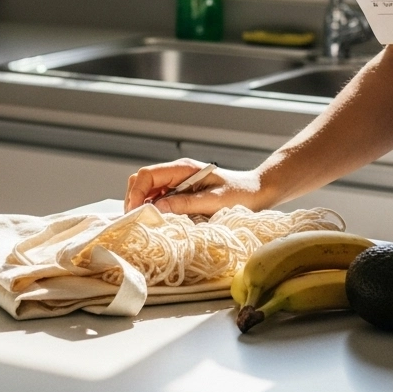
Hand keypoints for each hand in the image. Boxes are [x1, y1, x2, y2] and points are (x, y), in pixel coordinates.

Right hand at [124, 158, 264, 215]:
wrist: (258, 191)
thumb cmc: (241, 194)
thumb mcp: (214, 201)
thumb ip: (186, 203)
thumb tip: (157, 207)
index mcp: (183, 168)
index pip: (147, 175)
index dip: (136, 193)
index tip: (134, 212)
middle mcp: (177, 173)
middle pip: (143, 181)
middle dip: (135, 199)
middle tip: (136, 221)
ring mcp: (178, 182)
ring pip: (149, 190)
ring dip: (143, 205)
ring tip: (145, 223)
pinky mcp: (182, 192)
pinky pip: (160, 198)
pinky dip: (153, 208)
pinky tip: (158, 220)